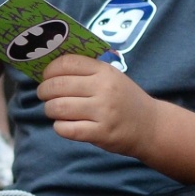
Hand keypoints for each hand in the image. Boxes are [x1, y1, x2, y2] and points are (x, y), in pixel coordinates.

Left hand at [36, 54, 161, 158]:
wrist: (151, 126)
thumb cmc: (125, 100)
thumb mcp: (112, 77)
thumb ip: (87, 72)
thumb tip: (51, 70)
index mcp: (104, 71)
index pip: (67, 63)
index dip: (50, 69)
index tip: (45, 76)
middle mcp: (104, 89)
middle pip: (58, 85)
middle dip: (44, 91)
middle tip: (43, 95)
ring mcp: (103, 111)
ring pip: (59, 107)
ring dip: (49, 109)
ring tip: (53, 110)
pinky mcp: (101, 133)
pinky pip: (67, 129)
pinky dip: (59, 127)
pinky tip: (64, 125)